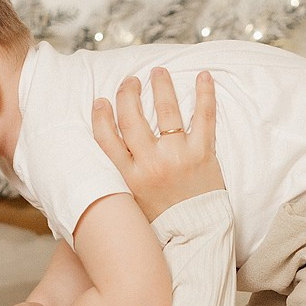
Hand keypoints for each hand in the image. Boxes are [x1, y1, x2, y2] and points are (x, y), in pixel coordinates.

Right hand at [91, 67, 222, 223]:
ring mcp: (178, 156)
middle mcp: (150, 164)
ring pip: (166, 110)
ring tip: (158, 72)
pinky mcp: (203, 154)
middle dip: (128, 94)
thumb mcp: (131, 200)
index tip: (100, 101)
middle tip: (130, 82)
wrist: (196, 233)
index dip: (101, 116)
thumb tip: (107, 150)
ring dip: (161, 85)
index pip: (107, 139)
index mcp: (129, 177)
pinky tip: (204, 76)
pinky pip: (204, 117)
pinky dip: (205, 94)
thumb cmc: (162, 218)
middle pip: (132, 118)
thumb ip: (121, 174)